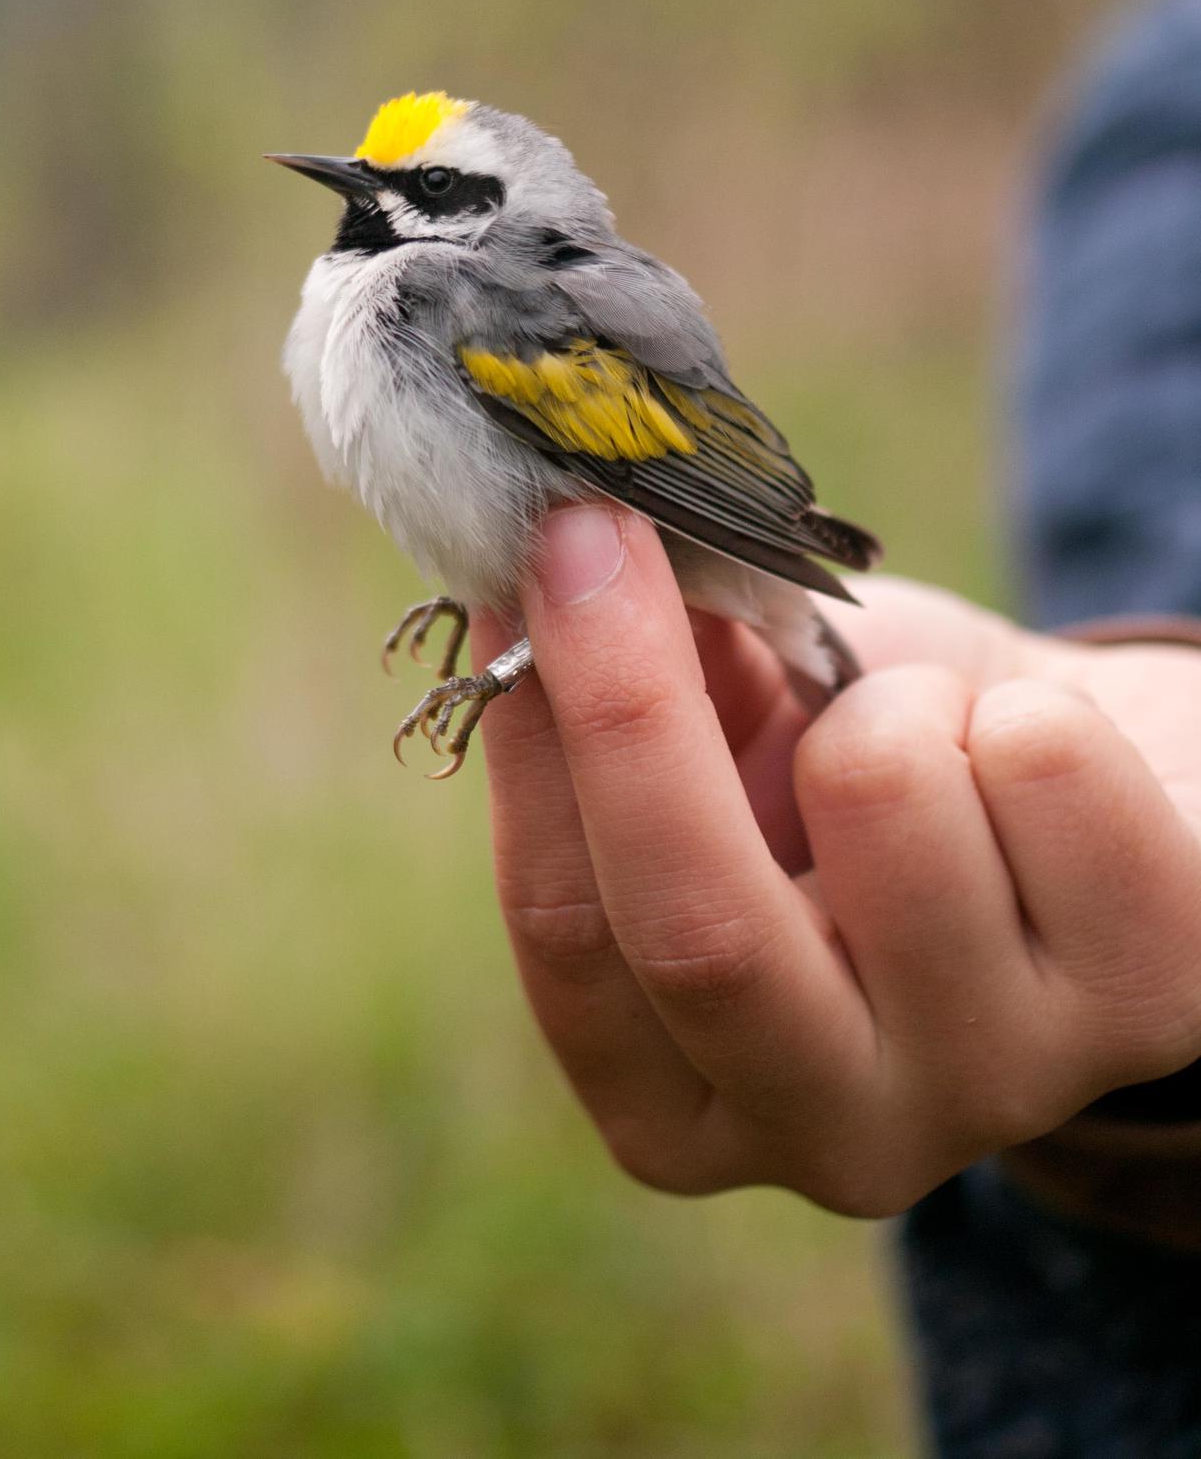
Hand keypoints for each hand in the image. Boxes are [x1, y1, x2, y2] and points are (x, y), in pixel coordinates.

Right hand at [475, 506, 1200, 1217]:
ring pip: (886, 797)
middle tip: (593, 526)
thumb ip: (631, 690)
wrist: (1102, 796)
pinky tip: (1024, 756)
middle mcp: (833, 1132)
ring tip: (914, 723)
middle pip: (703, 931)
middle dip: (633, 703)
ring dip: (881, 697)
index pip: (571, 935)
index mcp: (683, 1098)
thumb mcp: (728, 747)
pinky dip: (1018, 701)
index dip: (534, 743)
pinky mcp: (1155, 1002)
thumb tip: (542, 563)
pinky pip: (1041, 762)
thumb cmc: (876, 766)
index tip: (521, 568)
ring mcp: (1002, 1083)